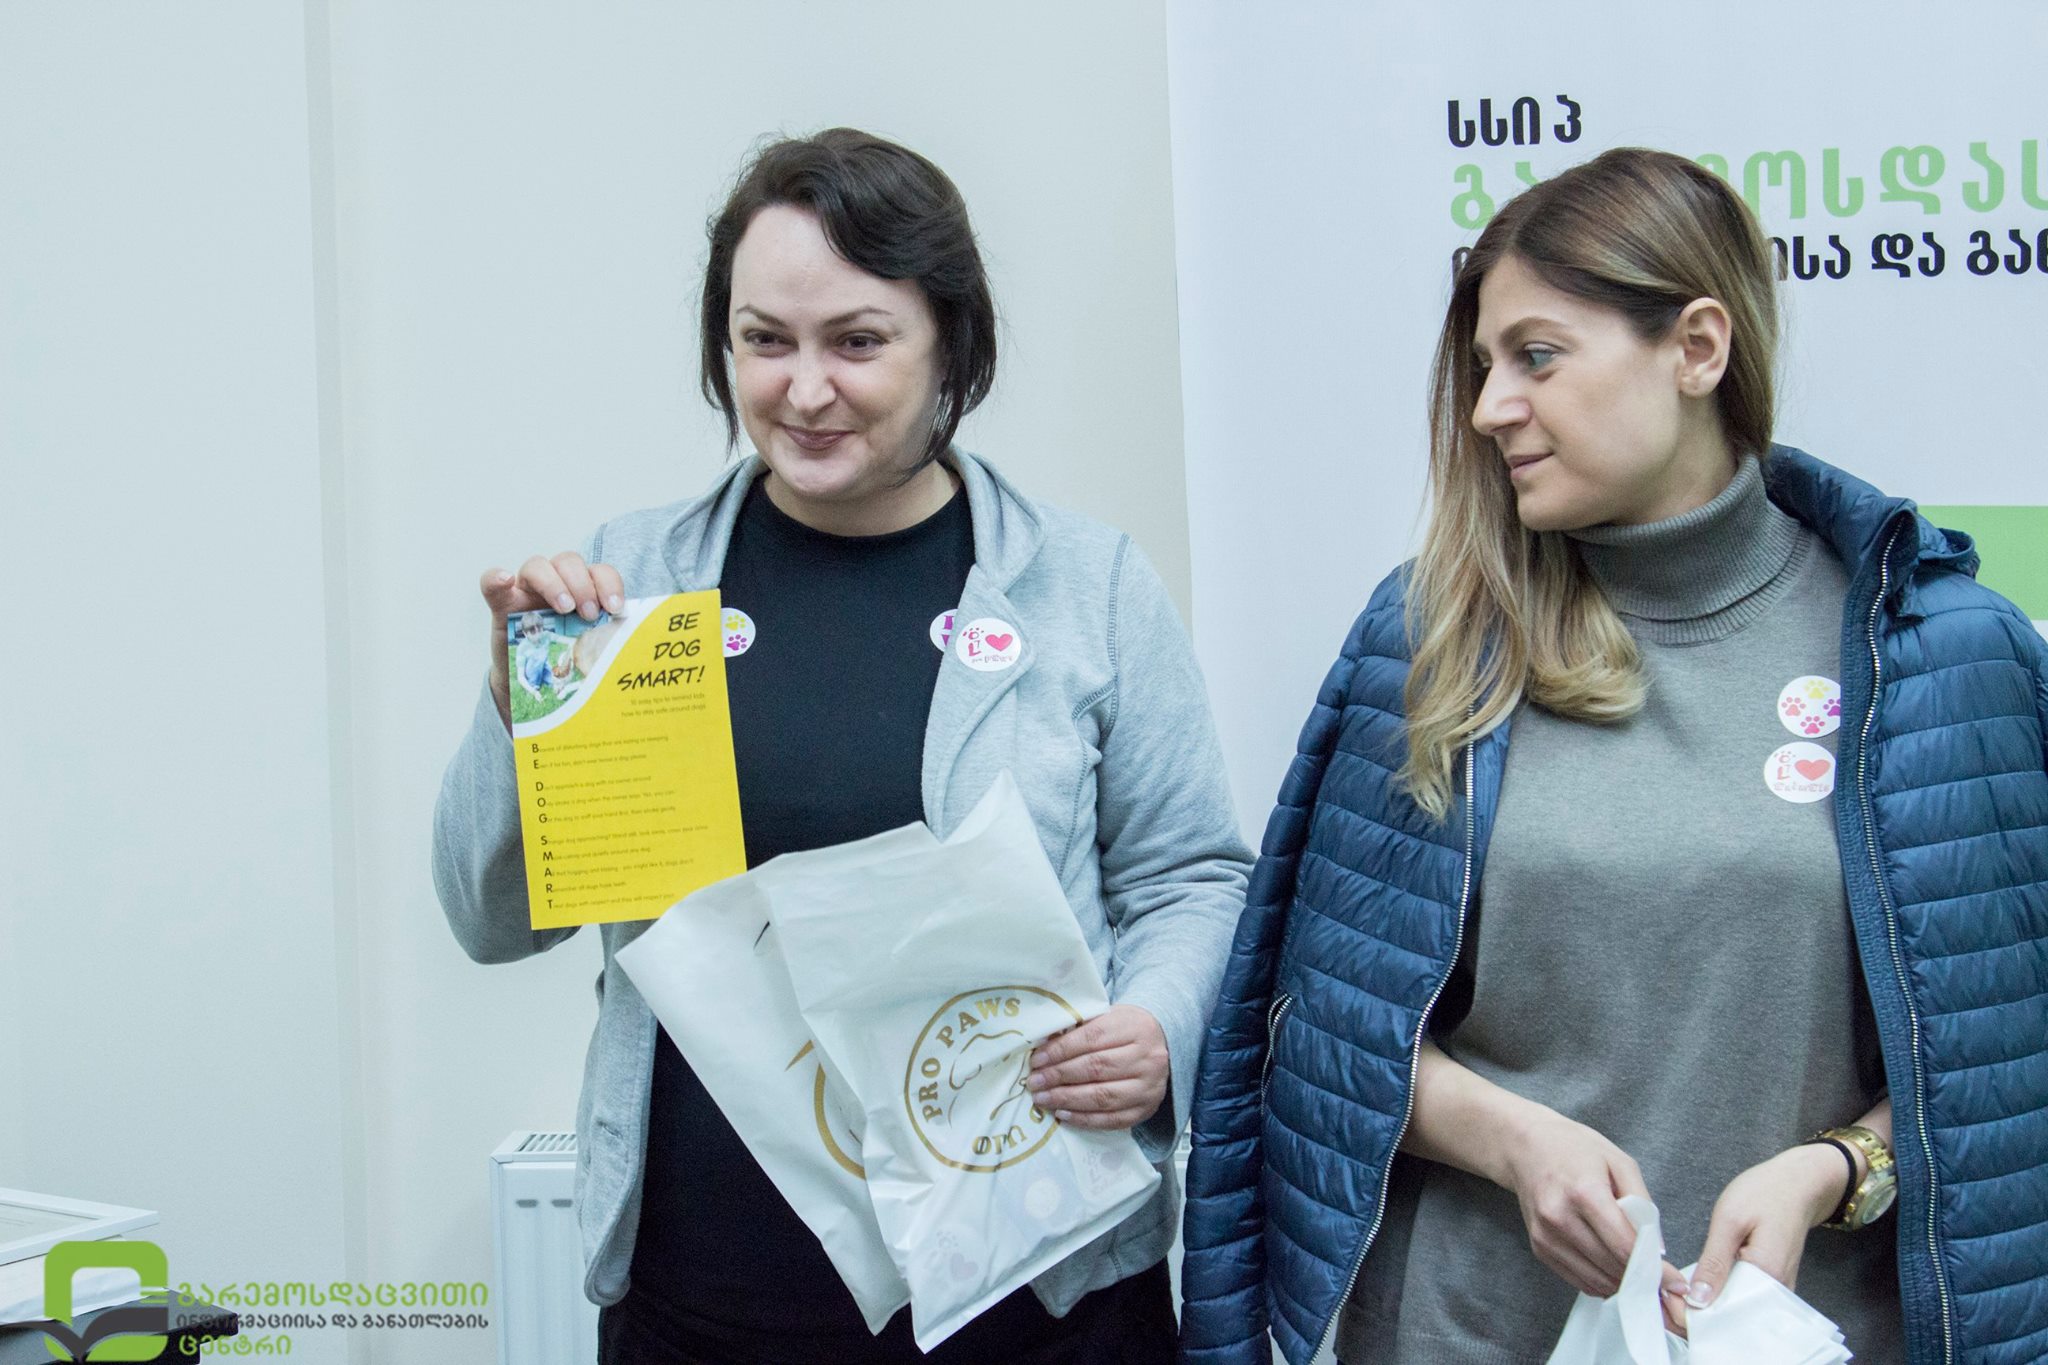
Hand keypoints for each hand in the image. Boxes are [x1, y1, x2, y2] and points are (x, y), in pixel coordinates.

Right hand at [482, 553, 623, 726]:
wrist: (536, 683)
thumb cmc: (568, 659)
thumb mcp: (593, 647)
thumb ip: (610, 638)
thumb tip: (639, 645)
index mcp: (584, 589)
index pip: (599, 571)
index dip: (609, 583)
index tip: (616, 607)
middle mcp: (556, 583)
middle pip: (569, 561)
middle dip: (583, 585)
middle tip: (588, 614)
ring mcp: (526, 591)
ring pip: (537, 565)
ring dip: (553, 583)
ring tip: (563, 608)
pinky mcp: (501, 604)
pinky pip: (492, 583)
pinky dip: (495, 578)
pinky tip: (504, 580)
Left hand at [1025, 1004, 1168, 1129]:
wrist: (1162, 1046)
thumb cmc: (1126, 1031)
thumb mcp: (1108, 1018)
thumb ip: (1079, 1029)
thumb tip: (1043, 1047)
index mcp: (1135, 1027)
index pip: (1092, 1038)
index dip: (1061, 1050)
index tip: (1037, 1059)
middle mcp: (1147, 1057)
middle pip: (1096, 1068)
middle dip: (1059, 1076)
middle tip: (1035, 1082)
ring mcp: (1149, 1087)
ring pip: (1103, 1096)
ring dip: (1067, 1099)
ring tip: (1042, 1099)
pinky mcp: (1146, 1110)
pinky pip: (1112, 1119)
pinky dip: (1084, 1119)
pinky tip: (1063, 1114)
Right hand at [1498, 1106, 1651, 1298]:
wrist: (1525, 1146)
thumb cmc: (1575, 1149)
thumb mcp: (1619, 1162)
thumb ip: (1642, 1202)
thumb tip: (1656, 1248)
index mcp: (1584, 1192)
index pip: (1624, 1245)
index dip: (1655, 1270)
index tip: (1676, 1283)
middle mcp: (1560, 1217)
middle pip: (1611, 1266)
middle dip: (1642, 1278)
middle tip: (1661, 1280)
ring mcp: (1546, 1235)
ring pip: (1595, 1280)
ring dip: (1621, 1283)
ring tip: (1638, 1274)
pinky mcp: (1538, 1246)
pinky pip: (1577, 1279)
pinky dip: (1600, 1282)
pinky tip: (1613, 1269)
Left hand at [1677, 1142, 1844, 1319]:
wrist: (1798, 1184)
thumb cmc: (1764, 1194)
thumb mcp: (1729, 1221)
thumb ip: (1714, 1262)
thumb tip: (1698, 1300)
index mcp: (1767, 1276)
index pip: (1726, 1313)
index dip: (1694, 1314)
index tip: (1667, 1302)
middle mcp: (1777, 1292)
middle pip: (1733, 1318)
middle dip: (1699, 1314)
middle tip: (1667, 1299)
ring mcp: (1778, 1290)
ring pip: (1738, 1310)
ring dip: (1709, 1306)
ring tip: (1679, 1295)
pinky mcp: (1773, 1284)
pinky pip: (1745, 1299)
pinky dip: (1723, 1296)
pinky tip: (1703, 1287)